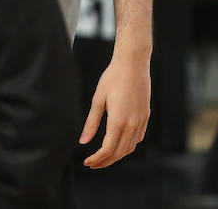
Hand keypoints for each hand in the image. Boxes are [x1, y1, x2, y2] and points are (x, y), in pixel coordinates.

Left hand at [79, 51, 150, 168]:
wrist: (133, 64)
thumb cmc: (112, 78)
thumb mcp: (98, 99)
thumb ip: (91, 122)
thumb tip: (83, 141)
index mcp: (118, 121)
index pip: (108, 150)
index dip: (97, 159)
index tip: (87, 162)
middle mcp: (132, 125)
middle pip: (119, 153)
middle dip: (105, 161)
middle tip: (92, 164)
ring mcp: (141, 121)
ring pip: (130, 147)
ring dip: (117, 155)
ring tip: (104, 156)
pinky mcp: (146, 117)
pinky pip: (138, 138)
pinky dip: (128, 145)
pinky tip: (119, 143)